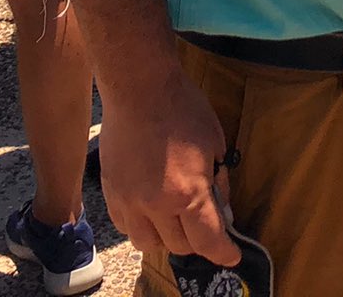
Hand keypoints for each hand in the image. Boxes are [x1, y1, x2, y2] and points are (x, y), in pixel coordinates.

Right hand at [96, 71, 242, 266]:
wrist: (139, 88)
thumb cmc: (184, 109)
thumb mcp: (215, 144)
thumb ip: (217, 183)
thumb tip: (221, 210)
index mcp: (188, 193)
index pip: (207, 241)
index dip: (223, 253)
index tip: (231, 255)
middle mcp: (156, 205)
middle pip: (179, 246)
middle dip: (197, 240)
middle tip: (205, 224)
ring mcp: (129, 202)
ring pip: (148, 244)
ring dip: (166, 238)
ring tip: (176, 218)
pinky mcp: (111, 193)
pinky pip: (125, 227)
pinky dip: (141, 226)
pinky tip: (151, 209)